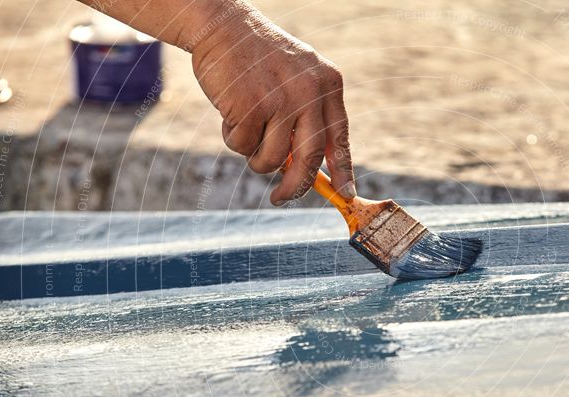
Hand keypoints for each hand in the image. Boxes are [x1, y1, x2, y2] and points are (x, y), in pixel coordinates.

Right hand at [189, 2, 355, 204]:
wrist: (222, 26)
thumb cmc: (258, 61)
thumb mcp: (296, 81)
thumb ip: (306, 120)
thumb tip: (309, 172)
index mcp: (329, 85)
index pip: (340, 138)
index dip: (343, 171)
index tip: (346, 195)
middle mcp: (310, 93)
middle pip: (309, 160)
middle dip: (295, 187)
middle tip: (281, 198)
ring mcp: (281, 100)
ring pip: (271, 159)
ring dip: (255, 157)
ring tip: (246, 130)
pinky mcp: (250, 106)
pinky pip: (242, 146)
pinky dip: (232, 137)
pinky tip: (230, 111)